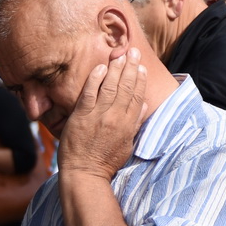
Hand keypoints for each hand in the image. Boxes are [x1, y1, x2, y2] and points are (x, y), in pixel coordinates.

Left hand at [57, 48, 145, 181]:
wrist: (85, 174)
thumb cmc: (105, 162)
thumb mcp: (127, 145)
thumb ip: (135, 124)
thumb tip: (144, 105)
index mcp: (128, 125)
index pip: (137, 97)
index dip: (139, 80)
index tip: (140, 67)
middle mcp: (115, 117)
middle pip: (125, 87)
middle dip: (130, 68)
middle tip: (132, 51)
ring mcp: (98, 116)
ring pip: (110, 87)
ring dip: (115, 69)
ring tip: (119, 55)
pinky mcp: (81, 116)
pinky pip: (89, 93)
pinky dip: (94, 79)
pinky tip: (100, 68)